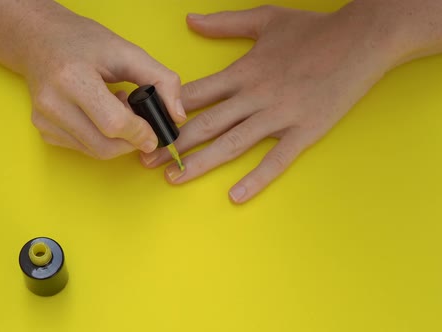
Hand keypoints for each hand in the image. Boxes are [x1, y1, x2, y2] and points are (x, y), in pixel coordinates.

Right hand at [24, 2, 184, 158]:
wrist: (39, 40)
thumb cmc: (83, 42)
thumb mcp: (127, 51)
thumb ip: (161, 79)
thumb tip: (178, 115)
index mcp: (73, 77)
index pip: (113, 123)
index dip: (140, 133)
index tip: (153, 135)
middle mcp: (53, 102)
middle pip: (104, 145)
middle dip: (130, 141)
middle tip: (137, 122)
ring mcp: (44, 119)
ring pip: (94, 152)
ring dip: (115, 140)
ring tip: (114, 110)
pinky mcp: (43, 130)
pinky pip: (81, 149)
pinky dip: (98, 139)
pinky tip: (97, 115)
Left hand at [140, 4, 400, 202]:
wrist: (361, 38)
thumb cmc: (312, 29)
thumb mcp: (265, 18)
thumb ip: (224, 24)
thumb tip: (190, 21)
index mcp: (243, 71)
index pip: (195, 94)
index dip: (167, 109)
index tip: (146, 122)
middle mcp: (255, 95)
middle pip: (205, 124)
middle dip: (172, 144)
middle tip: (145, 160)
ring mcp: (279, 115)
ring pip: (232, 144)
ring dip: (200, 163)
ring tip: (174, 178)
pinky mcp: (305, 131)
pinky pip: (277, 159)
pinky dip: (256, 178)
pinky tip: (235, 195)